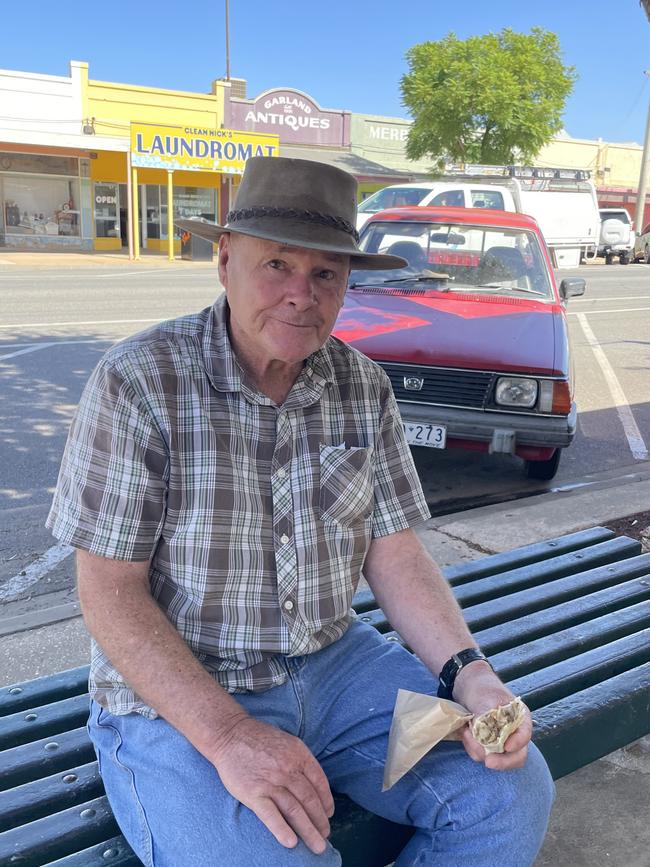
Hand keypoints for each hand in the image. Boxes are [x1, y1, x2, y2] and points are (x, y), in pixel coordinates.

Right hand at [209, 715, 333, 853]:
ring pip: (295, 810)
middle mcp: (288, 768)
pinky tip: (291, 843)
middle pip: (309, 800)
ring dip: (308, 830)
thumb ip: (300, 761)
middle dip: (320, 821)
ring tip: (318, 846)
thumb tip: (313, 784)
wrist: (230, 734)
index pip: (319, 782)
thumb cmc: (259, 738)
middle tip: (325, 836)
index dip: (327, 801)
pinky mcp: (253, 793)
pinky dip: (282, 829)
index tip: (329, 814)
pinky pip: (270, 815)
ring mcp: (270, 781)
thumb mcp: (287, 742)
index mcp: (299, 754)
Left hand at [452, 662, 532, 770]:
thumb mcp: (486, 698)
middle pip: (517, 756)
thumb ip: (487, 717)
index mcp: (520, 718)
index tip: (506, 747)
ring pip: (498, 758)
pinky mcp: (488, 746)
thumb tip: (487, 738)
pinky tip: (465, 732)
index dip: (518, 743)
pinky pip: (482, 754)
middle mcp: (514, 733)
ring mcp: (501, 742)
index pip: (525, 735)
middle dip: (503, 761)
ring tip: (466, 731)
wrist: (467, 687)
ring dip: (480, 750)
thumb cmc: (482, 688)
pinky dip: (472, 747)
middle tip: (488, 762)